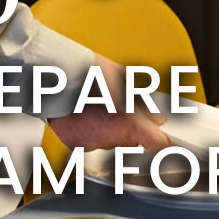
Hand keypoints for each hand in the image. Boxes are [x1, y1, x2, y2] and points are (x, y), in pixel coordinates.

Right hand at [48, 55, 169, 151]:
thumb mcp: (126, 82)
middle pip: (132, 142)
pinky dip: (89, 131)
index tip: (164, 139)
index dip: (161, 141)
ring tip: (99, 107)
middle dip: (131, 130)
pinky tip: (85, 115)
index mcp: (130, 122)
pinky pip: (90, 141)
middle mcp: (113, 138)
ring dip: (109, 130)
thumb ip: (145, 104)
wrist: (55, 75)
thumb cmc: (90, 72)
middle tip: (122, 110)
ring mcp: (93, 143)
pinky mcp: (76, 145)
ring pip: (110, 142)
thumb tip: (157, 117)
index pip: (158, 143)